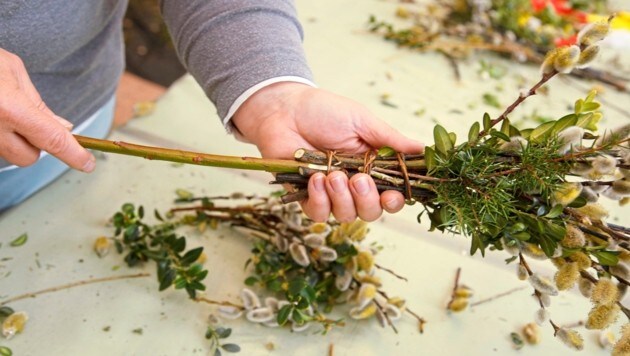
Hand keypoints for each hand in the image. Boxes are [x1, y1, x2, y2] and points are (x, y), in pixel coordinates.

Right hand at [0, 48, 94, 170]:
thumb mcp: (12, 70)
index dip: (74, 155)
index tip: (88, 164)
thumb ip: (39, 103)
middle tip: (28, 119)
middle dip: (35, 145)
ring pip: (8, 154)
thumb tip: (64, 128)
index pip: (52, 140)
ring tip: (2, 110)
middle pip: (28, 158)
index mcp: (8, 108)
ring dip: (14, 140)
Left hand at [232, 82, 423, 221]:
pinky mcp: (306, 196)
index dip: (395, 201)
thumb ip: (391, 141)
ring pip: (345, 216)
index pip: (391, 195)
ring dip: (342, 198)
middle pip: (371, 212)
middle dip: (367, 200)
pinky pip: (318, 214)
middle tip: (358, 179)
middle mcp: (353, 184)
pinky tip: (316, 179)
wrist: (285, 108)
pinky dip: (319, 200)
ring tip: (331, 174)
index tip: (393, 196)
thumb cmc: (325, 111)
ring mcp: (329, 193)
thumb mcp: (363, 122)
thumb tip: (424, 150)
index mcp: (372, 167)